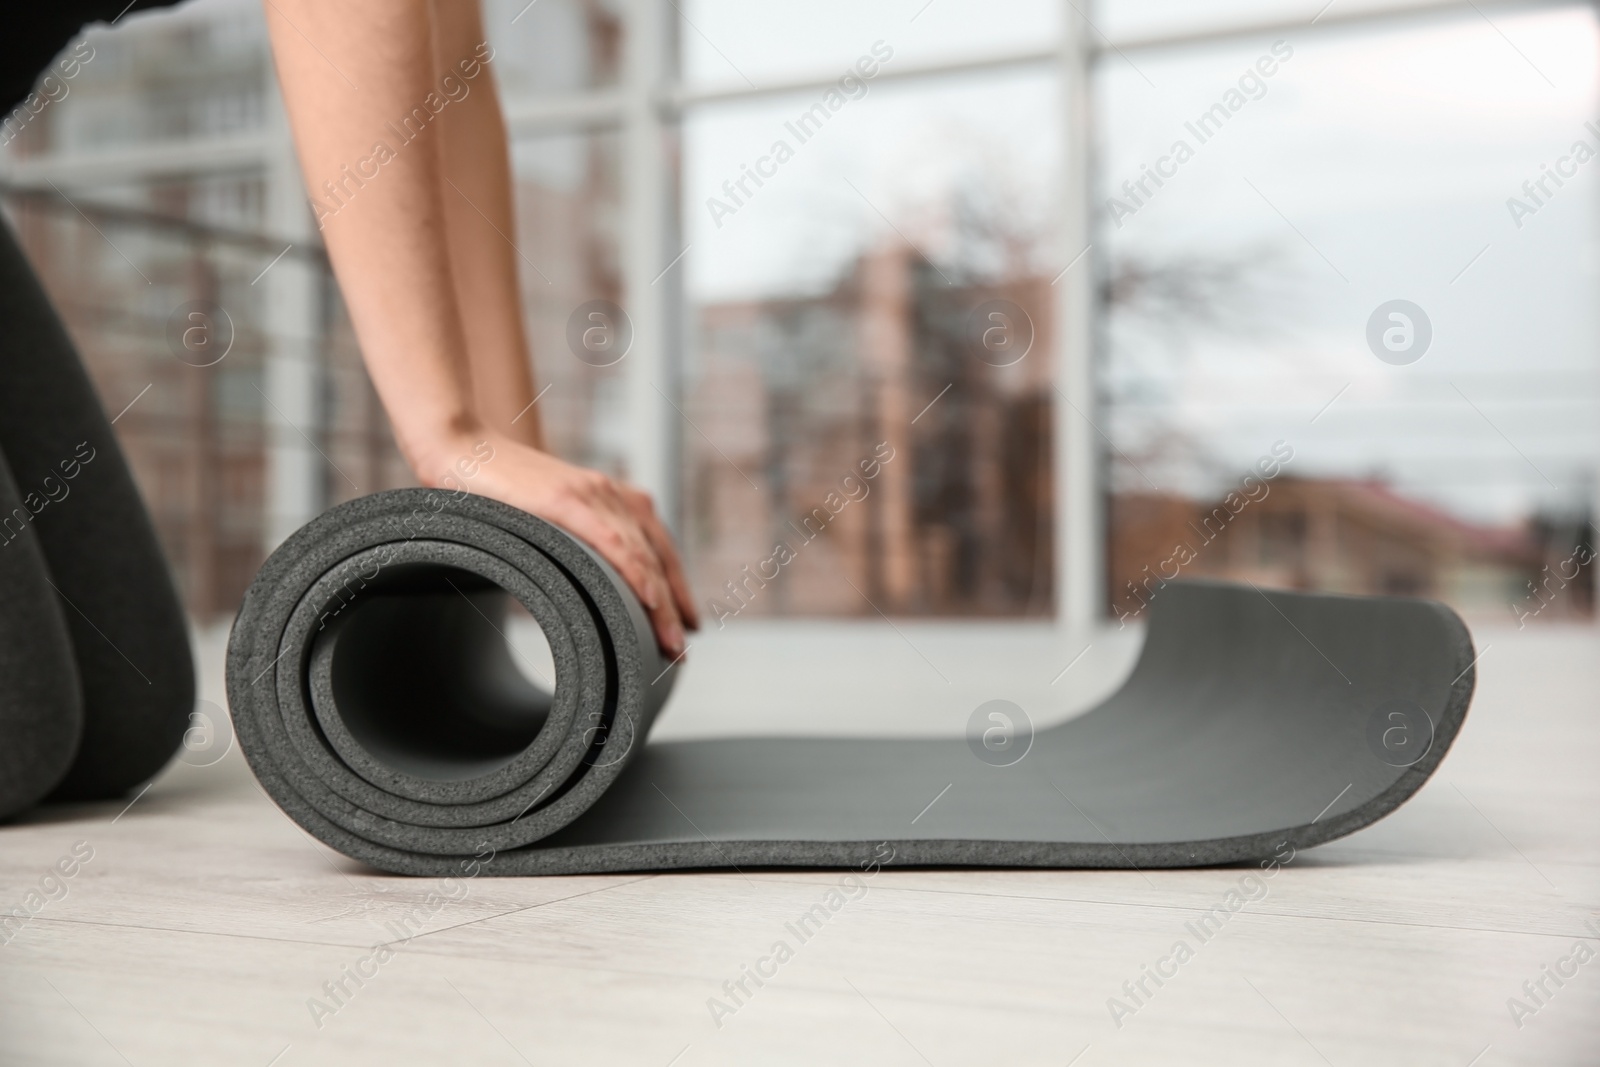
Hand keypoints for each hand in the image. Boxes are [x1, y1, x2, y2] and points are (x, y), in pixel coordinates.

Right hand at [422, 433, 698, 656]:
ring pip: (643, 555)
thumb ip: (568, 542)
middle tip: (681, 650)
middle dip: (675, 606)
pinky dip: (636, 573)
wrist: (457, 445)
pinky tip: (650, 602)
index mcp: (609, 498)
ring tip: (672, 644)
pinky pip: (613, 542)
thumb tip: (577, 589)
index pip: (657, 549)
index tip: (686, 624)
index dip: (675, 588)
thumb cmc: (492, 487)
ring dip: (663, 604)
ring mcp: (591, 495)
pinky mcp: (566, 499)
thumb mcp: (543, 519)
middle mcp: (610, 494)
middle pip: (658, 556)